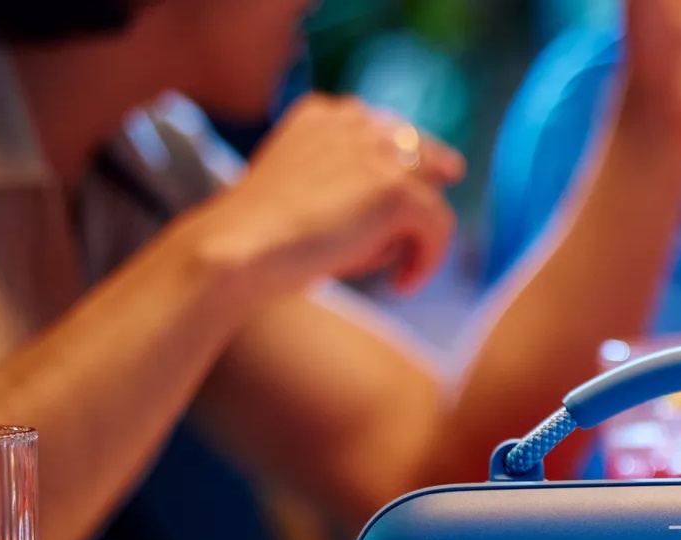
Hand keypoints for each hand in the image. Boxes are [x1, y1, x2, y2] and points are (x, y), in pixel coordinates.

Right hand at [183, 95, 466, 297]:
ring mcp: (377, 152)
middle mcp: (353, 122)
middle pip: (420, 149)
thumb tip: (401, 211)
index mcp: (322, 114)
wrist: (241, 246)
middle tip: (439, 210)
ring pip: (430, 195)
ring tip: (399, 272)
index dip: (406, 158)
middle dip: (432, 178)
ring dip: (420, 235)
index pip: (385, 127)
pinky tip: (401, 285)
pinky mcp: (397, 188)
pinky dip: (426, 260)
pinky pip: (438, 227)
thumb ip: (344, 184)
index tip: (423, 177)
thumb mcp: (302, 192)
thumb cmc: (261, 237)